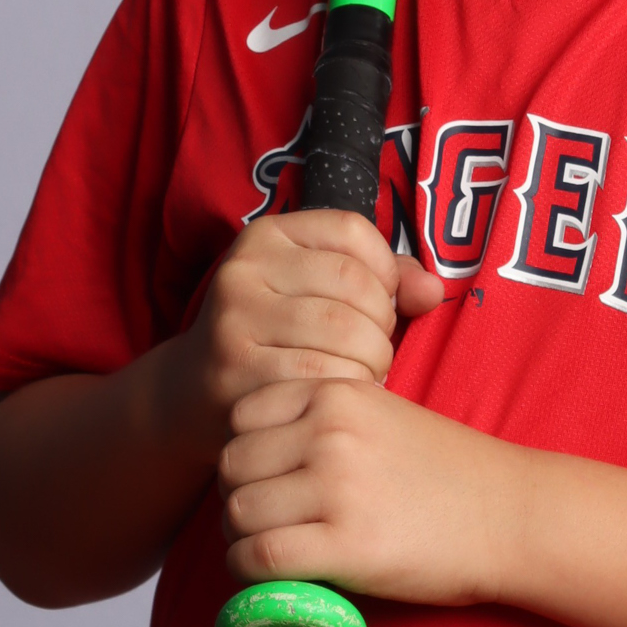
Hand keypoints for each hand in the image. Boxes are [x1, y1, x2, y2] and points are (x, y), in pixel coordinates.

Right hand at [172, 210, 443, 455]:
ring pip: (346, 332)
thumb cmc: (279, 337)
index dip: (384, 273)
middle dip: (382, 326)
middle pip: (356, 285)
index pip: (354, 232)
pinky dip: (347, 388)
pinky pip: (322, 375)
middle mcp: (243, 268)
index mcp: (266, 235)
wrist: (195, 394)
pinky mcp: (236, 370)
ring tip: (359, 374)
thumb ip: (385, 281)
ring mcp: (235, 318)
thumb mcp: (319, 291)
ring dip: (371, 362)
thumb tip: (431, 291)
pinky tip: (338, 395)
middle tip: (371, 352)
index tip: (377, 306)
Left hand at [218, 376, 518, 606]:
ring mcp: (337, 487)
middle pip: (232, 465)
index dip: (246, 453)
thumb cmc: (450, 472)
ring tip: (271, 550)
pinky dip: (250, 573)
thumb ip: (326, 420)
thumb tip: (261, 453)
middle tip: (267, 523)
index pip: (241, 416)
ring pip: (237, 512)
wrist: (512, 515)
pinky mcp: (346, 545)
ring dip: (242, 538)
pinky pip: (259, 557)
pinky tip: (270, 579)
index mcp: (336, 393)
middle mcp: (330, 432)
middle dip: (240, 496)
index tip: (268, 480)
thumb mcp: (383, 414)